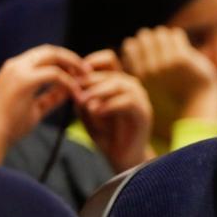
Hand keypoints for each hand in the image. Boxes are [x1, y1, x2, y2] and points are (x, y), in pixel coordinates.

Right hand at [0, 44, 85, 162]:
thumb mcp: (36, 107)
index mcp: (14, 70)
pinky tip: (77, 93)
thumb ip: (52, 97)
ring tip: (87, 78)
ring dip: (73, 65)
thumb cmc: (14, 126)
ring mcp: (17, 70)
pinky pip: (54, 74)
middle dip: (71, 58)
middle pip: (49, 50)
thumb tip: (69, 90)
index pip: (43, 55)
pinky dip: (69, 82)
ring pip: (52, 55)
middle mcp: (14, 65)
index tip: (79, 72)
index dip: (63, 60)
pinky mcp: (23, 80)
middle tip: (88, 71)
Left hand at [77, 50, 153, 171]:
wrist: (121, 157)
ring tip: (83, 102)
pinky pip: (128, 101)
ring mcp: (140, 98)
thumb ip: (81, 96)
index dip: (91, 62)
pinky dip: (110, 105)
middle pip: (110, 72)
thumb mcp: (86, 111)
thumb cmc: (104, 134)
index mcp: (118, 82)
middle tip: (75, 94)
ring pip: (119, 83)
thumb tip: (74, 82)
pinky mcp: (144, 113)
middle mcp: (131, 86)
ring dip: (98, 91)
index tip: (73, 75)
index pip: (108, 59)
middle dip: (89, 82)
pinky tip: (97, 113)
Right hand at [120, 26, 216, 128]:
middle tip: (164, 45)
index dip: (141, 44)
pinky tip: (184, 47)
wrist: (198, 103)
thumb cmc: (173, 91)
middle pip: (144, 36)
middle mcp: (148, 70)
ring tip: (173, 45)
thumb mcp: (150, 81)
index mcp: (139, 76)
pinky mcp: (181, 59)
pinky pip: (176, 35)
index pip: (130, 45)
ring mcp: (164, 64)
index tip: (153, 51)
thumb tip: (129, 41)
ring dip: (167, 36)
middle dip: (153, 38)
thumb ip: (139, 64)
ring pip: (160, 33)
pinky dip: (179, 38)